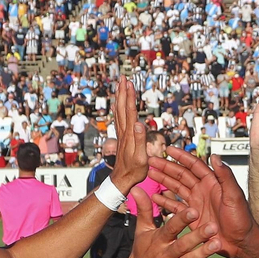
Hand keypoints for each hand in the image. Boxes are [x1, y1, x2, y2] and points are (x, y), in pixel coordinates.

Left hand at [109, 75, 147, 189]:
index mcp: (130, 134)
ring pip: (119, 111)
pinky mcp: (122, 137)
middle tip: (123, 78)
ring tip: (120, 85)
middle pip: (122, 107)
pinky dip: (118, 108)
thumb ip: (140, 140)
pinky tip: (118, 103)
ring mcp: (122, 134)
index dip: (129, 96)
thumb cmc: (134, 171)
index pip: (130, 111)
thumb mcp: (141, 158)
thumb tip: (139, 123)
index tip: (129, 83)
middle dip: (123, 92)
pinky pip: (118, 118)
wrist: (122, 180)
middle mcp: (124, 131)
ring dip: (120, 97)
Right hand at [114, 189, 221, 257]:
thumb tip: (136, 188)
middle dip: (197, 236)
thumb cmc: (141, 254)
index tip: (194, 210)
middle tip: (213, 226)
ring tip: (218, 244)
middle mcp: (165, 255)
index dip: (182, 219)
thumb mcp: (141, 232)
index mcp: (159, 240)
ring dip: (203, 254)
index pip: (171, 228)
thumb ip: (144, 210)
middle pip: (182, 244)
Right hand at [150, 150, 258, 257]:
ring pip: (176, 188)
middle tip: (151, 160)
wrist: (241, 242)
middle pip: (181, 174)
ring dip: (164, 180)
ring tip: (150, 174)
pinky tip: (155, 197)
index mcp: (213, 183)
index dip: (181, 156)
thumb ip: (225, 176)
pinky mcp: (192, 217)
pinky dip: (165, 201)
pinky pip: (176, 206)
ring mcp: (197, 203)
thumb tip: (215, 156)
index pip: (194, 165)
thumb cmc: (242, 219)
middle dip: (166, 167)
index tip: (168, 149)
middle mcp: (203, 190)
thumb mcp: (234, 196)